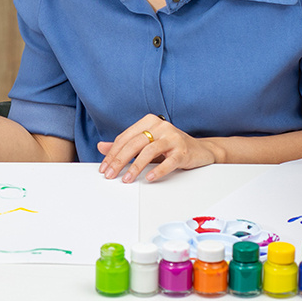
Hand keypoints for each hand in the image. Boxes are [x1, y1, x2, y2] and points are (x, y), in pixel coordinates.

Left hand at [96, 114, 219, 182]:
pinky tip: (149, 178)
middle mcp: (161, 126)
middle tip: (110, 174)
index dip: (112, 153)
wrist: (200, 150)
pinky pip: (168, 161)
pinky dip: (158, 170)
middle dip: (119, 160)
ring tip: (127, 179)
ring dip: (135, 167)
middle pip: (135, 143)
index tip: (104, 167)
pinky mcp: (183, 150)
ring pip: (149, 151)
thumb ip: (124, 145)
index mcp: (150, 121)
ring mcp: (173, 137)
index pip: (126, 137)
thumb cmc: (171, 147)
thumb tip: (101, 147)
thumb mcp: (146, 144)